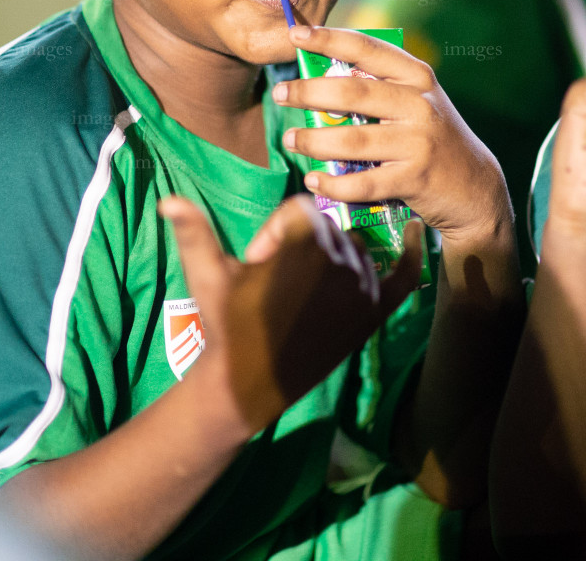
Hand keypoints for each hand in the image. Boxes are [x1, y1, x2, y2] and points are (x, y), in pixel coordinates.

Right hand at [159, 194, 423, 434]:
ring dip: (333, 259)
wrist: (250, 383)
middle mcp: (341, 260)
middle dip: (300, 248)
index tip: (256, 261)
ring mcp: (362, 288)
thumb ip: (193, 232)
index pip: (300, 211)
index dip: (274, 232)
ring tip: (303, 291)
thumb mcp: (207, 275)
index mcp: (304, 242)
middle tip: (275, 283)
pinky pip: (403, 277)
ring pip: (355, 249)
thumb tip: (167, 201)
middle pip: (327, 229)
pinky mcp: (373, 314)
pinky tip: (418, 233)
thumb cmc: (226, 325)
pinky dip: (413, 255)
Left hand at [274, 25, 509, 245]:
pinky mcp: (415, 179)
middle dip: (309, 91)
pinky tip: (314, 179)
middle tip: (280, 93)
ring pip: (353, 140)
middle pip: (353, 92)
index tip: (295, 32)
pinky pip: (363, 183)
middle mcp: (419, 105)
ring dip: (314, 140)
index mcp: (417, 77)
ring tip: (290, 138)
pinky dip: (333, 183)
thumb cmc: (431, 139)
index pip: (367, 48)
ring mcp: (418, 143)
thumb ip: (378, 88)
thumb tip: (316, 77)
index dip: (328, 38)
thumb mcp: (415, 103)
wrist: (475, 187)